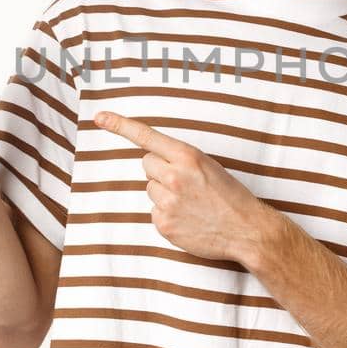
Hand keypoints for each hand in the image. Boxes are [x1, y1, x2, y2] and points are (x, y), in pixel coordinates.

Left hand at [93, 110, 278, 264]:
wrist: (246, 230)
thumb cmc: (231, 196)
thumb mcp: (210, 166)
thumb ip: (181, 160)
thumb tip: (153, 162)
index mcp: (188, 156)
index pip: (147, 136)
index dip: (120, 125)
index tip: (100, 117)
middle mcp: (174, 176)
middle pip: (146, 163)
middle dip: (160, 169)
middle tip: (185, 182)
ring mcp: (167, 202)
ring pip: (150, 188)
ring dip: (164, 193)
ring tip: (190, 203)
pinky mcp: (163, 224)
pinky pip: (154, 211)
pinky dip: (167, 214)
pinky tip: (188, 218)